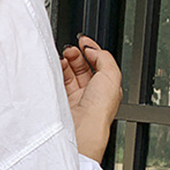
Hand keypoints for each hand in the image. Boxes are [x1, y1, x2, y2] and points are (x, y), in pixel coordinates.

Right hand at [60, 35, 122, 161]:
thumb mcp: (112, 74)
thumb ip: (104, 57)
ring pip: (69, 75)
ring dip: (66, 63)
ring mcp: (75, 98)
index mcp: (107, 86)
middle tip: (71, 49)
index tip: (83, 41)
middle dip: (76, 55)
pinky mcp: (61, 104)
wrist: (82, 128)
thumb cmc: (99, 109)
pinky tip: (57, 68)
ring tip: (63, 58)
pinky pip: (58, 85)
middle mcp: (91, 93)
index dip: (91, 50)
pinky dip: (57, 74)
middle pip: (82, 67)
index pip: (98, 63)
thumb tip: (91, 49)